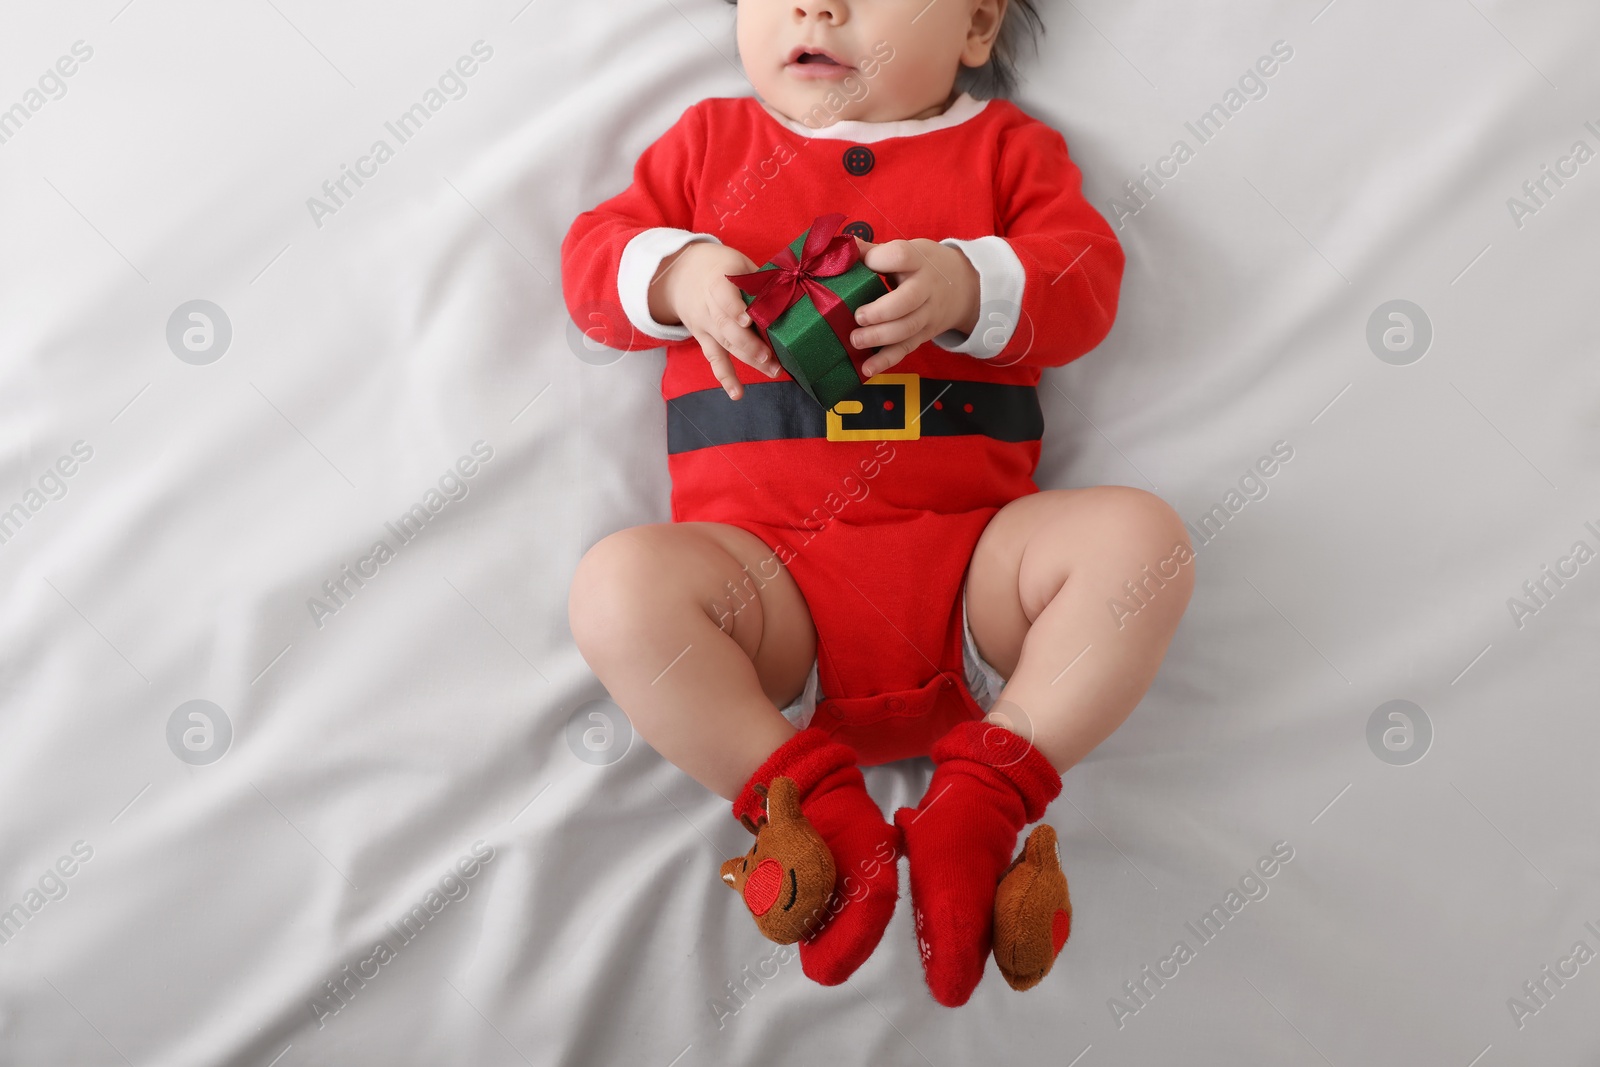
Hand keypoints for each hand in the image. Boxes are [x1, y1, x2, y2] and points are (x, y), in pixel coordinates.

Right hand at [648, 242, 780, 399]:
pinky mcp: (704, 339)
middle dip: (749, 344)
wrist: (681, 275)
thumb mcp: (739, 264)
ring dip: (748, 360)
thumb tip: (793, 293)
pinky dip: (725, 377)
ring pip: (725, 345)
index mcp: (717, 281)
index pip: (724, 297)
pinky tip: (736, 393)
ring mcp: (705, 325)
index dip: (735, 308)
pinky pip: (714, 359)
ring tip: (772, 371)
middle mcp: (708, 306)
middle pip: (727, 327)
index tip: (749, 320)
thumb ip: (760, 280)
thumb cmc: (720, 267)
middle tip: (770, 357)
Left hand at [847, 238, 979, 377]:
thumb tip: (844, 246)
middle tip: (857, 316)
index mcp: (918, 260)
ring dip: (879, 337)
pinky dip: (886, 360)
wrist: (965, 286)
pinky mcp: (924, 334)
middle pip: (907, 301)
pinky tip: (867, 368)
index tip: (864, 264)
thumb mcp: (908, 251)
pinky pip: (906, 349)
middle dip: (880, 311)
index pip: (901, 256)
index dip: (879, 260)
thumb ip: (875, 251)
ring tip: (855, 340)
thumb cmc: (925, 266)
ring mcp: (927, 314)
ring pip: (906, 328)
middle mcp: (926, 288)